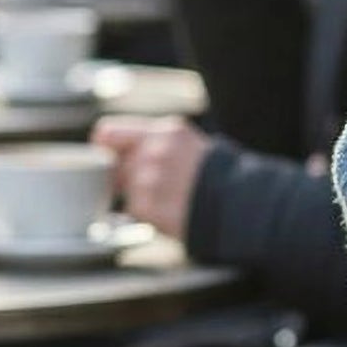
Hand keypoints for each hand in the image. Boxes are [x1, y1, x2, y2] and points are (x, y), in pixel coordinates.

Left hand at [90, 113, 209, 239]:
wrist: (242, 205)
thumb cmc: (219, 178)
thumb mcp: (190, 145)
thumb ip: (156, 143)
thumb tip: (116, 150)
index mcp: (167, 130)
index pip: (108, 133)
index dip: (105, 149)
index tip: (110, 161)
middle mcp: (155, 149)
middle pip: (116, 165)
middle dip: (128, 179)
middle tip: (156, 190)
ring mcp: (149, 177)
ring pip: (126, 189)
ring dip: (141, 199)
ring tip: (171, 201)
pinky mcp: (147, 205)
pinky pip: (134, 210)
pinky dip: (148, 215)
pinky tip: (171, 212)